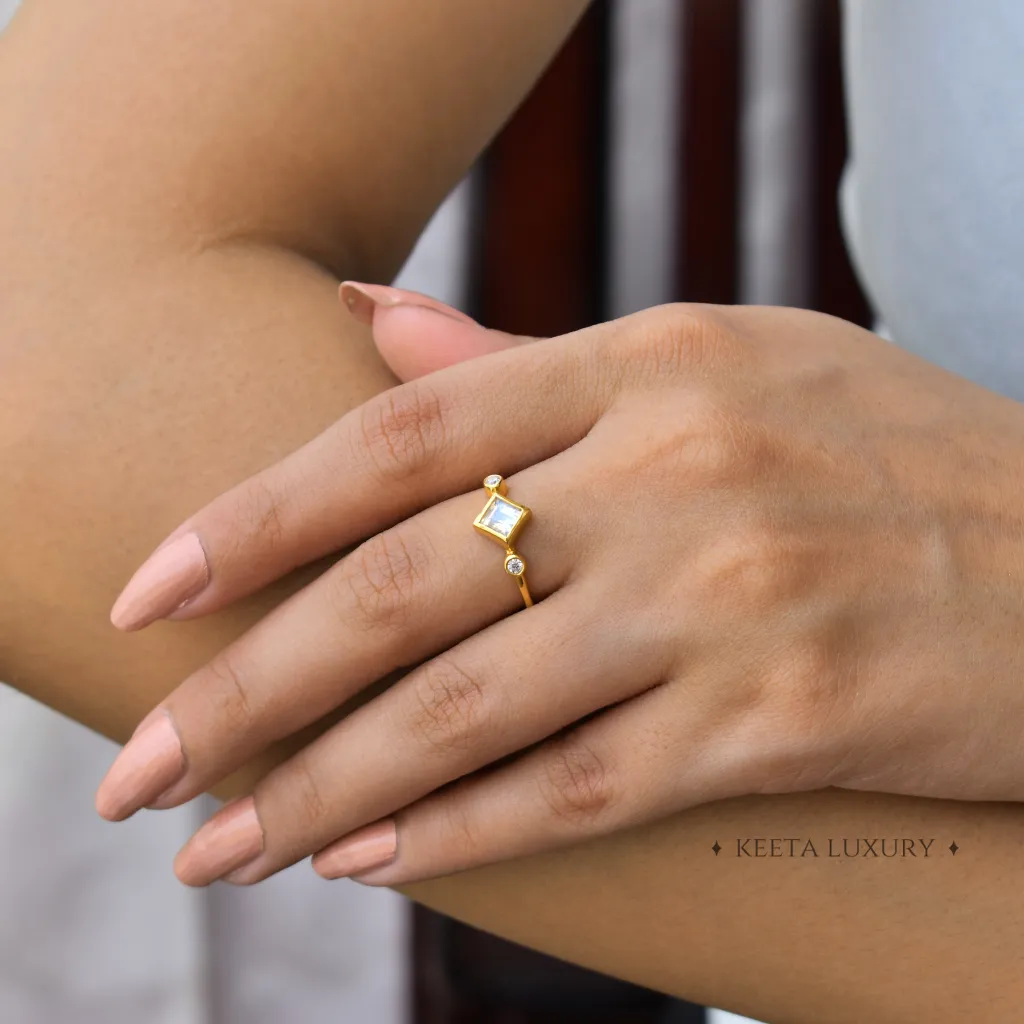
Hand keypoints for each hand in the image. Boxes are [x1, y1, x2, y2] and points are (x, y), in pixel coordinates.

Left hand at [96, 283, 1023, 886]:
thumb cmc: (873, 452)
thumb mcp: (713, 363)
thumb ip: (530, 361)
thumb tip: (370, 327)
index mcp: (646, 362)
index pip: (402, 433)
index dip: (257, 515)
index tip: (152, 592)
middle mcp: (675, 469)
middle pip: (406, 585)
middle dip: (250, 684)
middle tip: (143, 771)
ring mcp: (730, 597)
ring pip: (472, 706)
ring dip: (325, 788)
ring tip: (223, 848)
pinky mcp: (783, 719)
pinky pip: (576, 788)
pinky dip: (458, 830)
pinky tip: (368, 858)